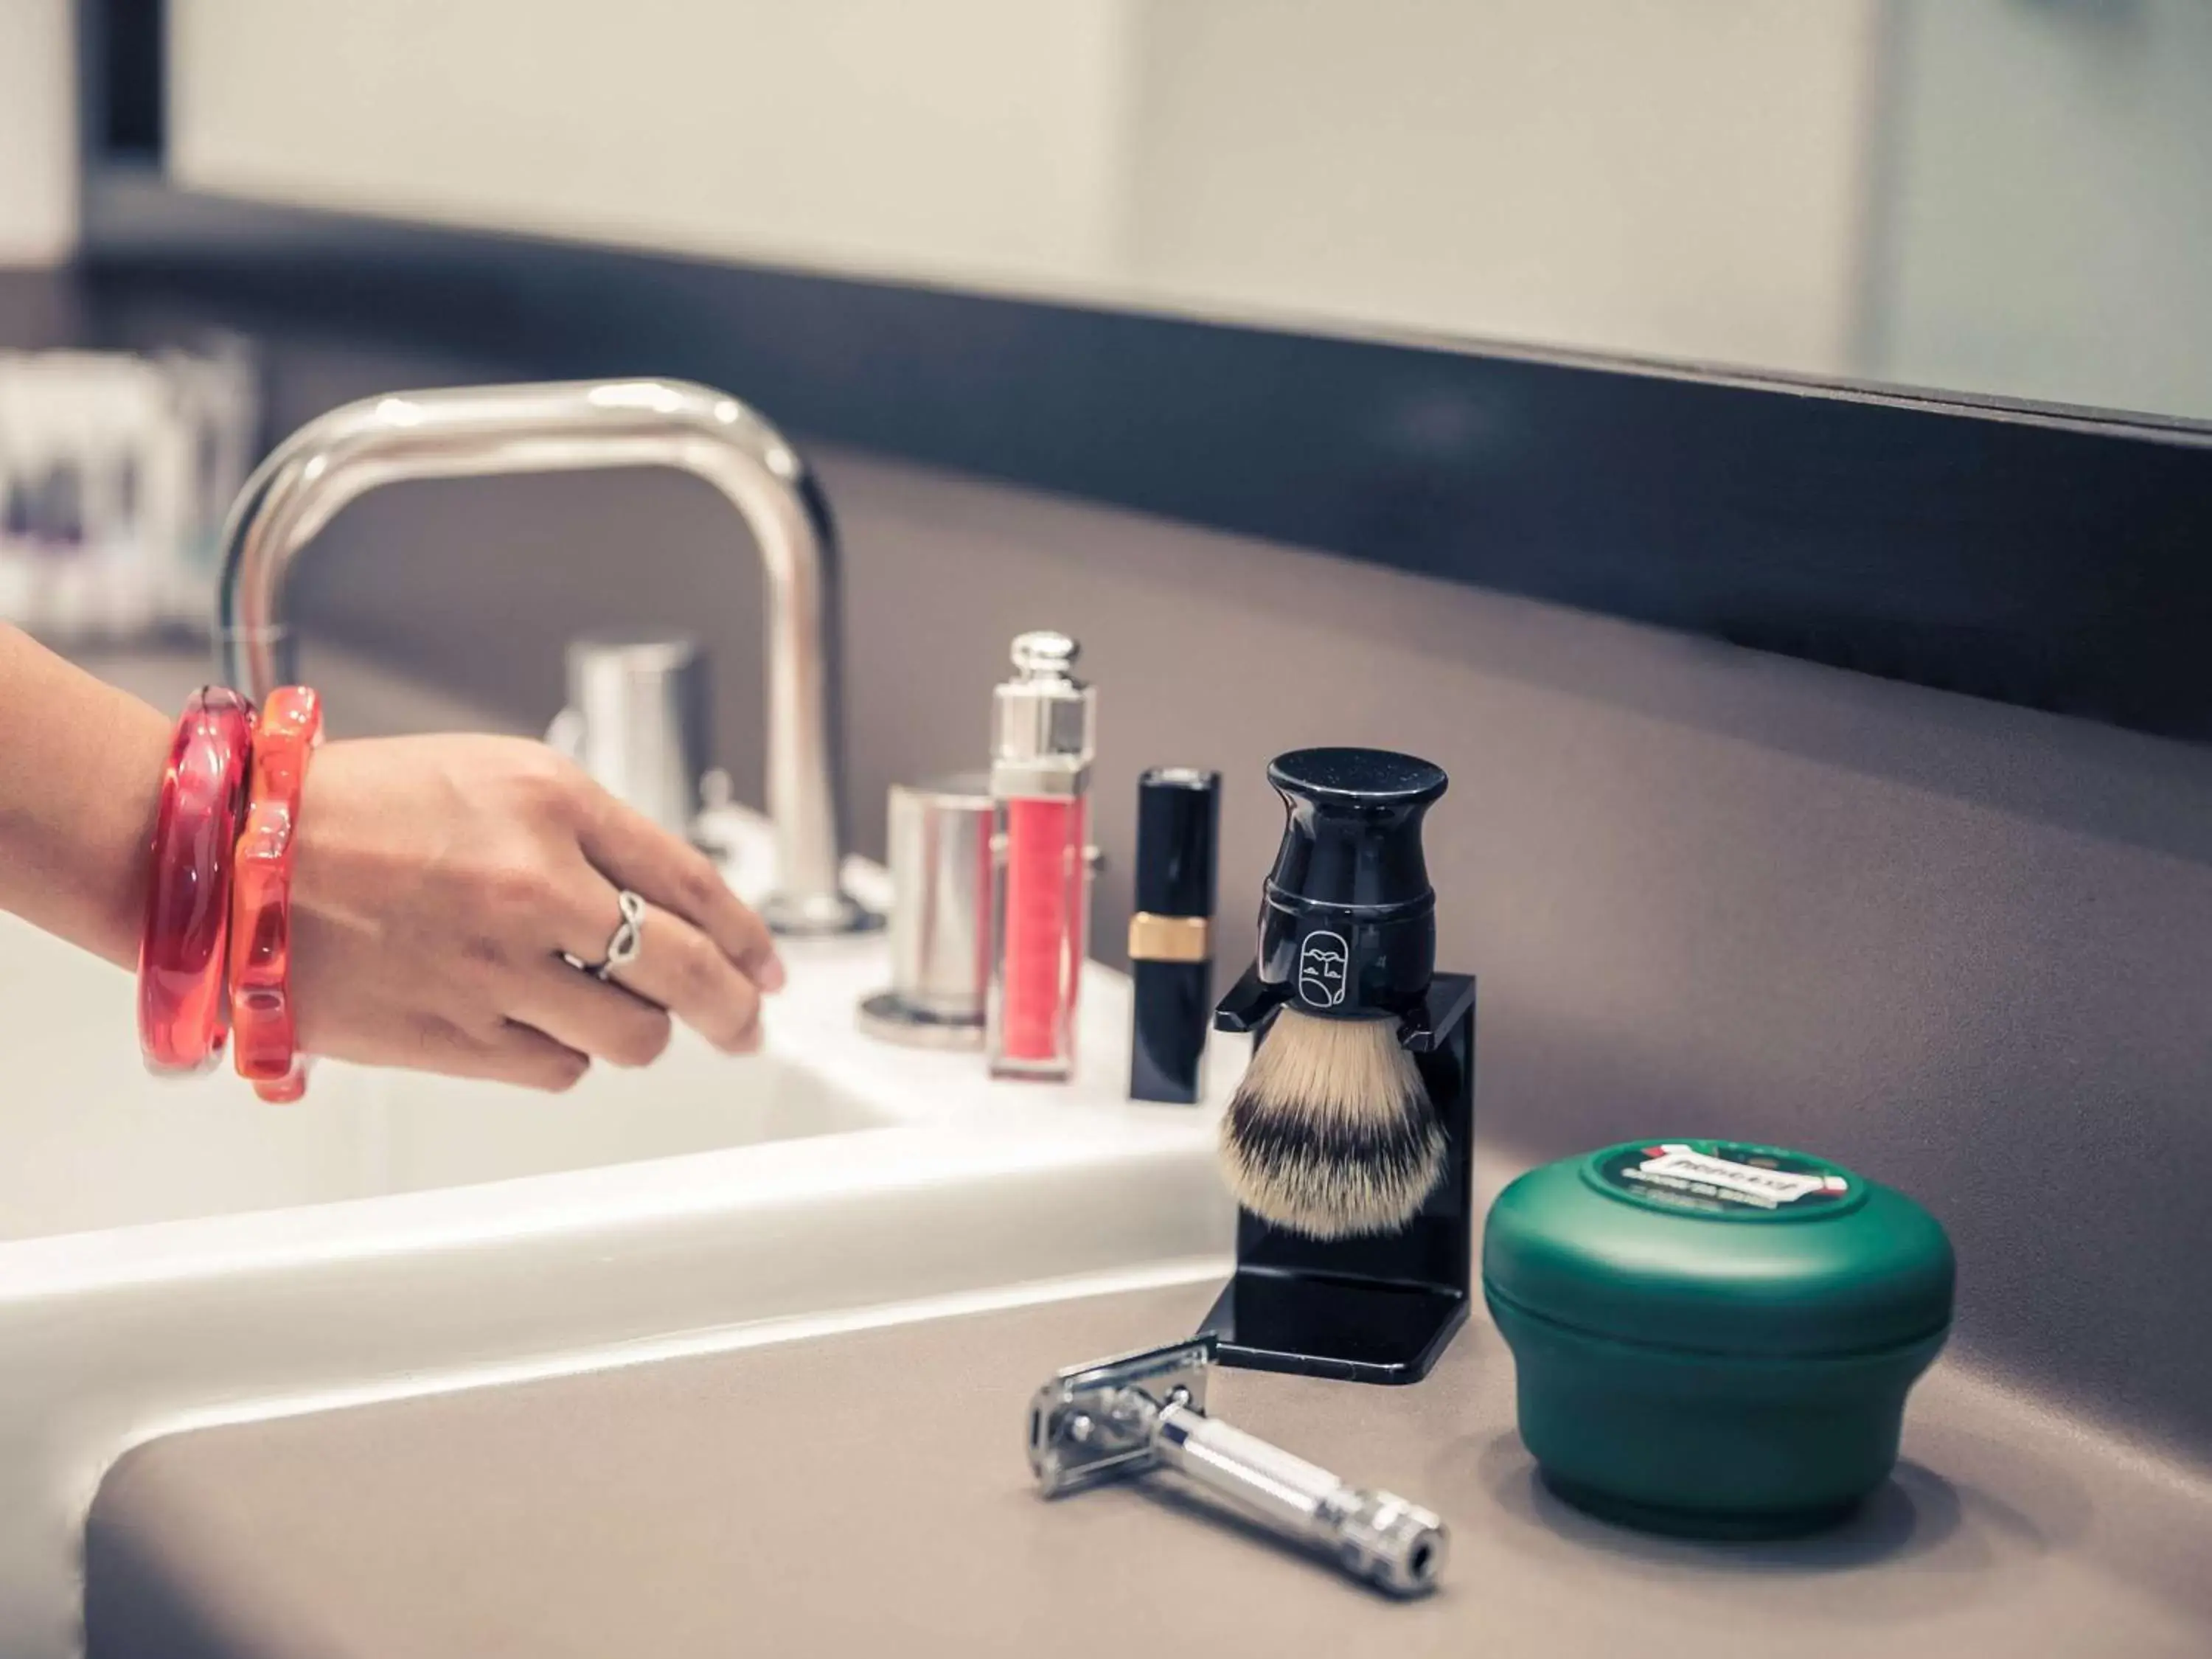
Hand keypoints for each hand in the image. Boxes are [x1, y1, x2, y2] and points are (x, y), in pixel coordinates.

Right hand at [288, 735, 784, 1089]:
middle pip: (689, 971)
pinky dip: (567, 1055)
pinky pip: (560, 1069)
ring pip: (635, 1036)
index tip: (768, 965)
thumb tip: (669, 903)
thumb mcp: (489, 777)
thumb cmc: (350, 809)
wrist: (227, 858)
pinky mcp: (455, 1038)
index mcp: (553, 802)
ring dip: (643, 1032)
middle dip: (736, 1008)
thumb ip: (585, 834)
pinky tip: (541, 1027)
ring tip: (622, 1017)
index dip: (748, 934)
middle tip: (747, 1024)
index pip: (694, 881)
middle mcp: (538, 885)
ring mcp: (497, 967)